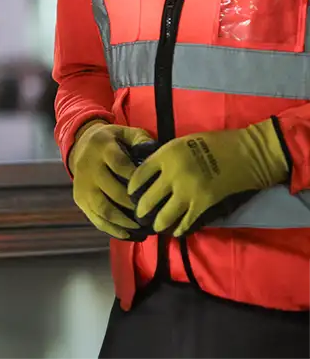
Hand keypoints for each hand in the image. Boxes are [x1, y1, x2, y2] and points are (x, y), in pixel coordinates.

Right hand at [70, 120, 156, 239]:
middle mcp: (89, 166)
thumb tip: (155, 153)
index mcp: (102, 147)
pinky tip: (127, 234)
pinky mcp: (79, 198)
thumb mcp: (125, 133)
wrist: (81, 144)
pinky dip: (111, 229)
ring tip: (140, 228)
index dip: (136, 179)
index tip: (153, 190)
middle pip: (112, 190)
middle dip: (133, 205)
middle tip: (151, 214)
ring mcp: (82, 184)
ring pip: (102, 208)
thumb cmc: (112, 141)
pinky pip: (95, 218)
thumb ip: (141, 139)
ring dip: (122, 221)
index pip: (120, 164)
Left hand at [128, 119, 289, 237]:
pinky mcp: (203, 204)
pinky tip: (175, 230)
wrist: (242, 154)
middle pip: (148, 199)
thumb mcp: (181, 143)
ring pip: (164, 216)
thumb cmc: (211, 143)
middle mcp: (173, 174)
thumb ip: (165, 158)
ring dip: (158, 223)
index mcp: (166, 155)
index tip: (131, 194)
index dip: (133, 187)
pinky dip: (179, 228)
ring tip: (155, 226)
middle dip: (142, 210)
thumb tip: (151, 174)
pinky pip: (185, 222)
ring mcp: (188, 191)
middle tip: (139, 215)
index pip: (140, 174)